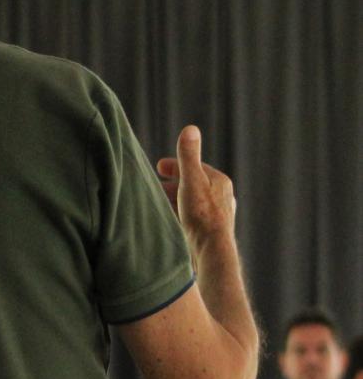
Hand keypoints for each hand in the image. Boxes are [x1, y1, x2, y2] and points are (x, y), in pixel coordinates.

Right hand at [155, 126, 236, 247]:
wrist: (211, 249)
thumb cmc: (201, 214)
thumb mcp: (190, 180)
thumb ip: (188, 156)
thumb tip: (190, 128)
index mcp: (220, 181)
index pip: (194, 167)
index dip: (174, 165)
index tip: (158, 166)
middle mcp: (223, 196)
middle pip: (194, 183)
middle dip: (174, 183)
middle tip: (155, 185)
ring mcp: (219, 213)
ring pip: (194, 200)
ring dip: (176, 198)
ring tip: (159, 202)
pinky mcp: (212, 229)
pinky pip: (194, 215)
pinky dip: (181, 212)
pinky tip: (171, 218)